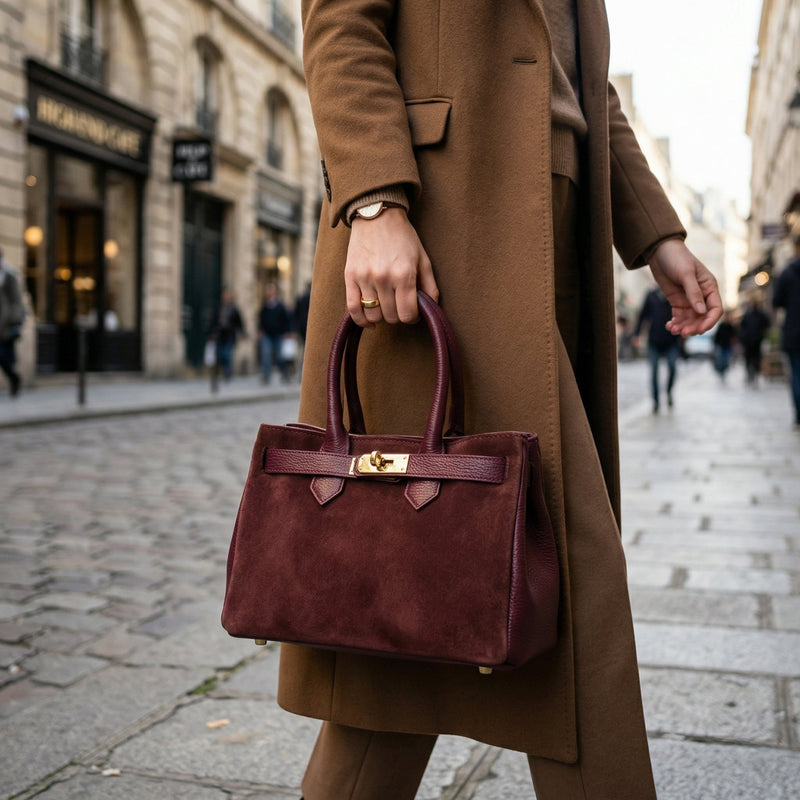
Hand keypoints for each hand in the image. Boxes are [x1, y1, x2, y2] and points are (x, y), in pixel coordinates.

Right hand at [345, 208, 438, 326]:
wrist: (377, 216)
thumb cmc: (403, 238)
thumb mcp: (423, 259)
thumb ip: (430, 286)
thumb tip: (430, 309)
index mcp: (404, 274)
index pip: (408, 314)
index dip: (413, 317)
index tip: (413, 311)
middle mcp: (383, 278)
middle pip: (391, 316)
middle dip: (398, 315)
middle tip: (400, 304)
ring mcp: (365, 278)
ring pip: (373, 314)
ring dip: (382, 316)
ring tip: (386, 306)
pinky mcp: (350, 277)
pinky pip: (352, 308)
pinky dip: (361, 320)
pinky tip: (370, 321)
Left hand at [648, 239, 722, 336]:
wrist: (660, 252)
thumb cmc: (677, 258)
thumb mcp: (686, 274)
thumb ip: (693, 292)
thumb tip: (701, 312)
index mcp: (710, 287)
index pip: (715, 309)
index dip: (709, 321)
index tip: (699, 330)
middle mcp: (702, 295)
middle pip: (702, 318)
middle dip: (694, 327)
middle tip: (682, 333)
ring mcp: (689, 299)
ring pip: (690, 319)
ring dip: (683, 327)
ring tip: (673, 330)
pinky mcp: (677, 301)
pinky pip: (679, 316)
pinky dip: (675, 323)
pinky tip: (669, 326)